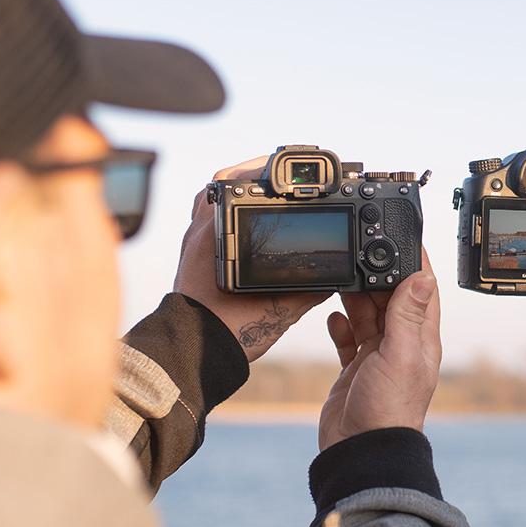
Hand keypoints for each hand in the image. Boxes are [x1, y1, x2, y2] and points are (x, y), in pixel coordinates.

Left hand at [173, 156, 329, 362]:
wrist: (193, 355)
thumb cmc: (227, 332)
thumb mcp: (278, 307)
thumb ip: (308, 288)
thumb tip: (334, 279)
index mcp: (220, 233)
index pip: (243, 184)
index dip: (269, 171)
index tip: (292, 171)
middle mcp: (202, 230)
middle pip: (225, 181)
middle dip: (254, 174)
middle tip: (280, 174)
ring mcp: (193, 240)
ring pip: (212, 197)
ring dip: (236, 190)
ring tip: (264, 190)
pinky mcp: (191, 254)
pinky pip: (207, 218)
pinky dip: (226, 212)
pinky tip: (246, 221)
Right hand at [318, 249, 440, 451]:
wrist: (361, 450)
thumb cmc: (388, 409)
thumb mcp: (401, 354)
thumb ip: (408, 315)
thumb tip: (424, 276)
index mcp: (421, 340)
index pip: (422, 291)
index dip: (415, 263)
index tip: (404, 236)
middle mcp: (402, 346)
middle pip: (391, 299)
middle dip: (377, 275)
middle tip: (360, 252)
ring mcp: (378, 358)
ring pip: (368, 315)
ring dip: (356, 296)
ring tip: (342, 275)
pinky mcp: (355, 370)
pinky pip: (348, 339)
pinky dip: (341, 325)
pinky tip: (332, 315)